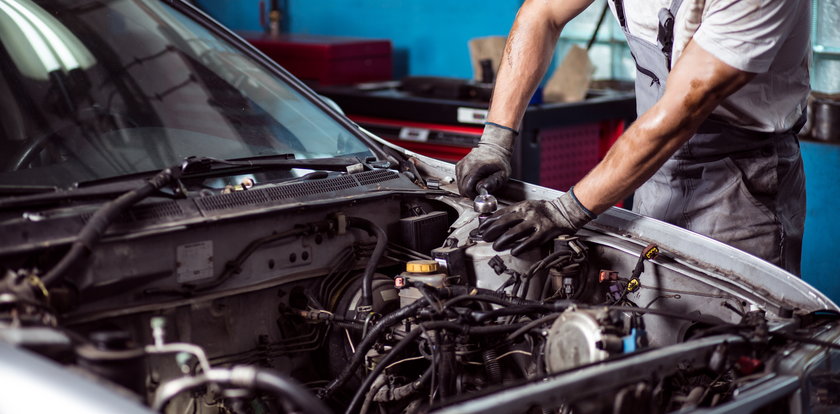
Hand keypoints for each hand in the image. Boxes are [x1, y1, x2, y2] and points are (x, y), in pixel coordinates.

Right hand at [456, 123, 515, 197]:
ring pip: (459, 185)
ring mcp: (461, 165)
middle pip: (462, 188)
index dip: (473, 195)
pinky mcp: (459, 166)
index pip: (467, 188)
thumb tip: (483, 189)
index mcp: (476, 167)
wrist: (493, 148)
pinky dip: (465, 182)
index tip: (480, 194)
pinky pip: (459, 180)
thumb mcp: (502, 174)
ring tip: (479, 182)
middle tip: (481, 189)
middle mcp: (466, 166)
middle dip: (471, 192)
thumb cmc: (499, 161)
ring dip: (468, 187)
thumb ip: (493, 183)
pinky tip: (474, 178)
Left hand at [479, 188, 595, 255]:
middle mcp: (527, 213)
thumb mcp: (527, 206)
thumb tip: (495, 221)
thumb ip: (513, 213)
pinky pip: (529, 242)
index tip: (480, 229)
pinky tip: (514, 251)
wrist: (564, 211)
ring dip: (502, 240)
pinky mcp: (544, 233)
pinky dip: (520, 247)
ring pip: (514, 233)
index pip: (500, 214)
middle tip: (485, 238)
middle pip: (504, 223)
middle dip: (491, 231)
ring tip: (496, 246)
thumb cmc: (544, 211)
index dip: (488, 222)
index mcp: (521, 206)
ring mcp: (535, 223)